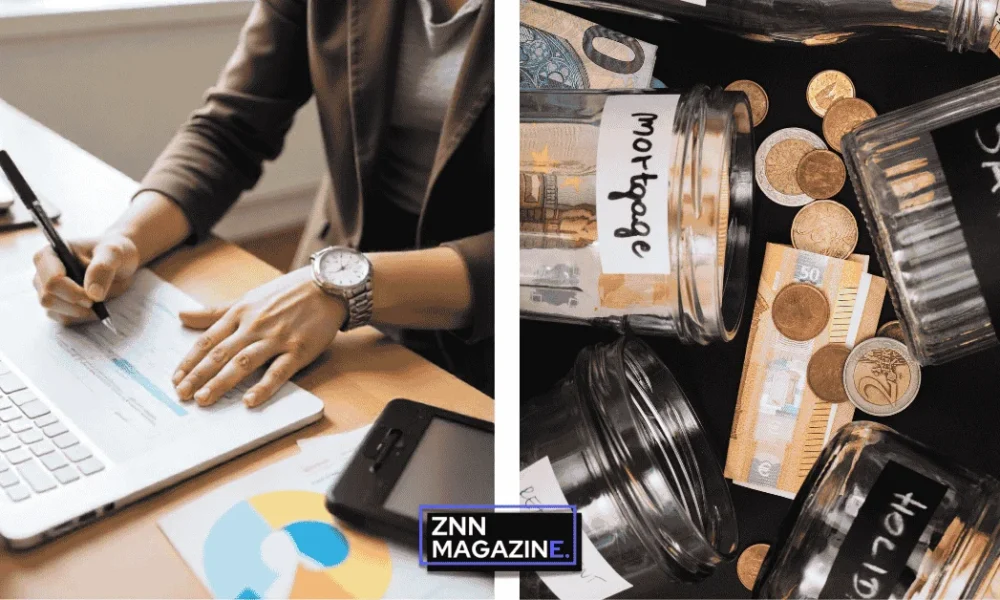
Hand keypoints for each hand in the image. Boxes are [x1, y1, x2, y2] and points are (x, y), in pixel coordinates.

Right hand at [32, 234, 139, 324]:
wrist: (119, 262)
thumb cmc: (112, 252)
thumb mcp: (114, 253)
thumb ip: (103, 268)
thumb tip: (93, 294)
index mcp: (49, 254)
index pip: (52, 280)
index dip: (73, 292)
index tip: (94, 296)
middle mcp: (42, 273)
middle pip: (48, 298)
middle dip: (76, 304)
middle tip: (98, 301)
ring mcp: (46, 291)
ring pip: (53, 311)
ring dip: (80, 312)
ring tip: (99, 301)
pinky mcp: (56, 306)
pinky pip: (64, 319)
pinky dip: (82, 317)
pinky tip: (95, 307)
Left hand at [172, 267, 346, 407]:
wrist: (327, 287)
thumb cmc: (288, 293)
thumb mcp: (248, 298)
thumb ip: (215, 312)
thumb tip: (182, 316)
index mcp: (240, 313)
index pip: (208, 340)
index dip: (190, 361)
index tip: (176, 379)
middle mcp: (255, 326)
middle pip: (220, 353)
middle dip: (198, 376)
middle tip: (182, 395)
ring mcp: (277, 338)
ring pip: (243, 362)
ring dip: (221, 382)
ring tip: (204, 399)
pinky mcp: (298, 350)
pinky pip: (278, 371)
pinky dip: (263, 387)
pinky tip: (249, 400)